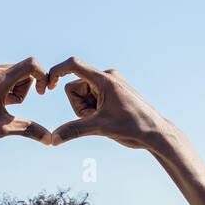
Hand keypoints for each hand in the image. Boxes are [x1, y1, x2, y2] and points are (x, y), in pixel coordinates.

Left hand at [0, 59, 51, 159]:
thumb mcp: (4, 129)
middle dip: (23, 87)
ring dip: (10, 87)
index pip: (30, 64)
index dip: (42, 76)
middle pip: (19, 69)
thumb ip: (30, 129)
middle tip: (12, 106)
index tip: (41, 92)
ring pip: (5, 72)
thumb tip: (50, 140)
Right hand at [44, 57, 172, 149]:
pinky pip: (93, 99)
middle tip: (95, 119)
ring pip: (84, 95)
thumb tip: (53, 139)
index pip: (74, 65)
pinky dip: (94, 110)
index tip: (48, 85)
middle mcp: (107, 78)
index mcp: (104, 79)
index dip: (57, 72)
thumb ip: (74, 130)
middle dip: (79, 106)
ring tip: (103, 120)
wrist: (156, 133)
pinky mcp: (114, 93)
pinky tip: (108, 119)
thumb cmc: (133, 127)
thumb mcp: (100, 128)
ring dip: (86, 110)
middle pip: (75, 88)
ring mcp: (111, 85)